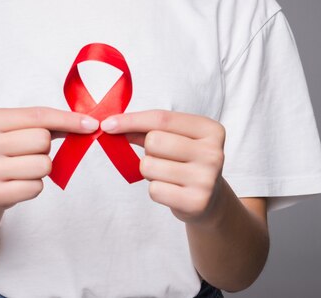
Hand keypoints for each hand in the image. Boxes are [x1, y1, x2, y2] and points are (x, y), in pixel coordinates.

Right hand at [0, 106, 98, 210]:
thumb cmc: (8, 151)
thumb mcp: (21, 129)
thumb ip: (51, 123)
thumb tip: (87, 123)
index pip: (38, 116)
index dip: (68, 119)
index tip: (91, 124)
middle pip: (42, 140)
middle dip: (45, 148)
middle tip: (29, 153)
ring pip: (43, 165)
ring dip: (42, 168)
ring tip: (24, 168)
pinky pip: (36, 188)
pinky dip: (34, 186)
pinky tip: (19, 182)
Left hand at [100, 109, 226, 225]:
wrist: (211, 199)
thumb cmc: (185, 161)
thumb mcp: (174, 138)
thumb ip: (146, 129)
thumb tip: (111, 126)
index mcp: (210, 129)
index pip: (162, 118)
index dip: (131, 120)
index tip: (106, 124)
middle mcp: (213, 152)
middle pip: (154, 141)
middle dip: (148, 151)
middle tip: (163, 159)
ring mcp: (207, 179)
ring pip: (149, 166)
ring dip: (150, 171)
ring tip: (169, 175)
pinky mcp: (196, 202)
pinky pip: (154, 190)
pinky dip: (156, 190)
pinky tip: (172, 190)